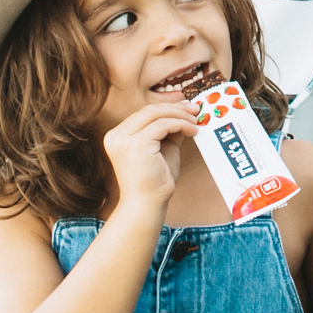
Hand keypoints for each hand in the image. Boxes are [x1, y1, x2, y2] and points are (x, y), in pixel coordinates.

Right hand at [102, 101, 199, 215]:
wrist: (147, 205)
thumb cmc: (155, 182)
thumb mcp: (163, 149)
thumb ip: (169, 131)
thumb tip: (186, 114)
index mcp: (118, 137)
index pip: (144, 115)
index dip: (167, 109)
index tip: (186, 110)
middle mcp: (116, 136)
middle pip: (148, 110)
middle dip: (174, 107)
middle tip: (195, 110)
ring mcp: (123, 139)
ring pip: (155, 113)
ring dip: (179, 115)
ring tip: (196, 122)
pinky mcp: (136, 144)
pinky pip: (162, 124)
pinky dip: (180, 124)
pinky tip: (192, 131)